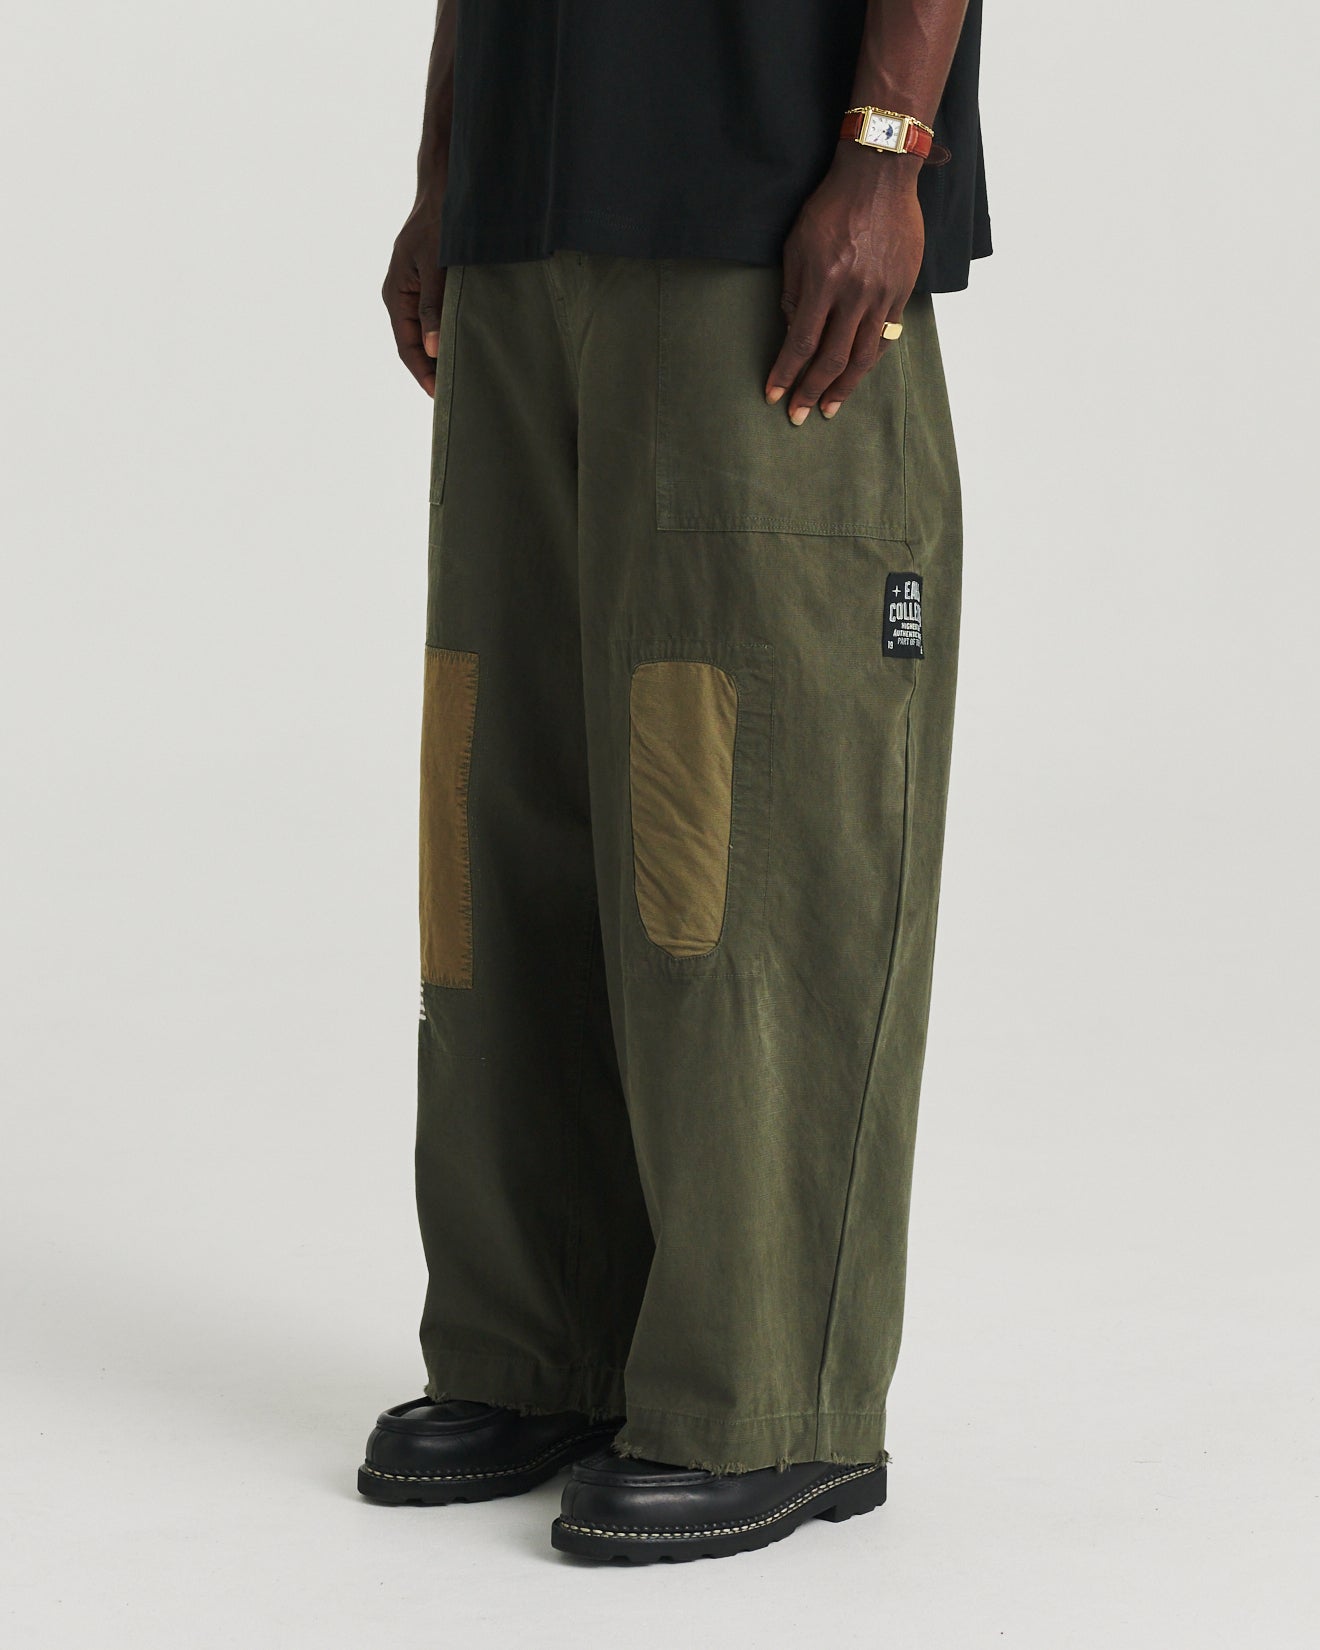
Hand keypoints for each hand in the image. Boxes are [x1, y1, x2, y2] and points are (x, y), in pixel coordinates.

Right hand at [382, 193, 446, 395]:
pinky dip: (445, 337)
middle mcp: (401, 297)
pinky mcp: (428, 285)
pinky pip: (433, 320)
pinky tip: (462, 347)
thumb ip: (433, 307)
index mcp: (397, 295)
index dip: (423, 374)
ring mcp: (414, 291)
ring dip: (439, 356)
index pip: (407, 348)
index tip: (440, 397)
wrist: (444, 191)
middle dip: (431, 371)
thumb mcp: (436, 266)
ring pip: (424, 335)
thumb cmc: (440, 225)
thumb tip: (431, 348)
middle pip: (414, 346)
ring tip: (460, 378)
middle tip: (454, 396)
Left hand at [766, 146, 924, 422]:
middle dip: (812, 392)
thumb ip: (793, 290)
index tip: (774, 396)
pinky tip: (857, 375)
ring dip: (844, 388)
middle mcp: (854, 293)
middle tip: (799, 416)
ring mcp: (882, 294)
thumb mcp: (797, 243)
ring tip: (830, 408)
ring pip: (863, 356)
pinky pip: (885, 336)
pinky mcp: (902, 290)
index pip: (800, 343)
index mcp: (823, 281)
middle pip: (832, 359)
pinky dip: (869, 361)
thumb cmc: (831, 206)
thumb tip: (793, 333)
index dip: (785, 374)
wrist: (879, 176)